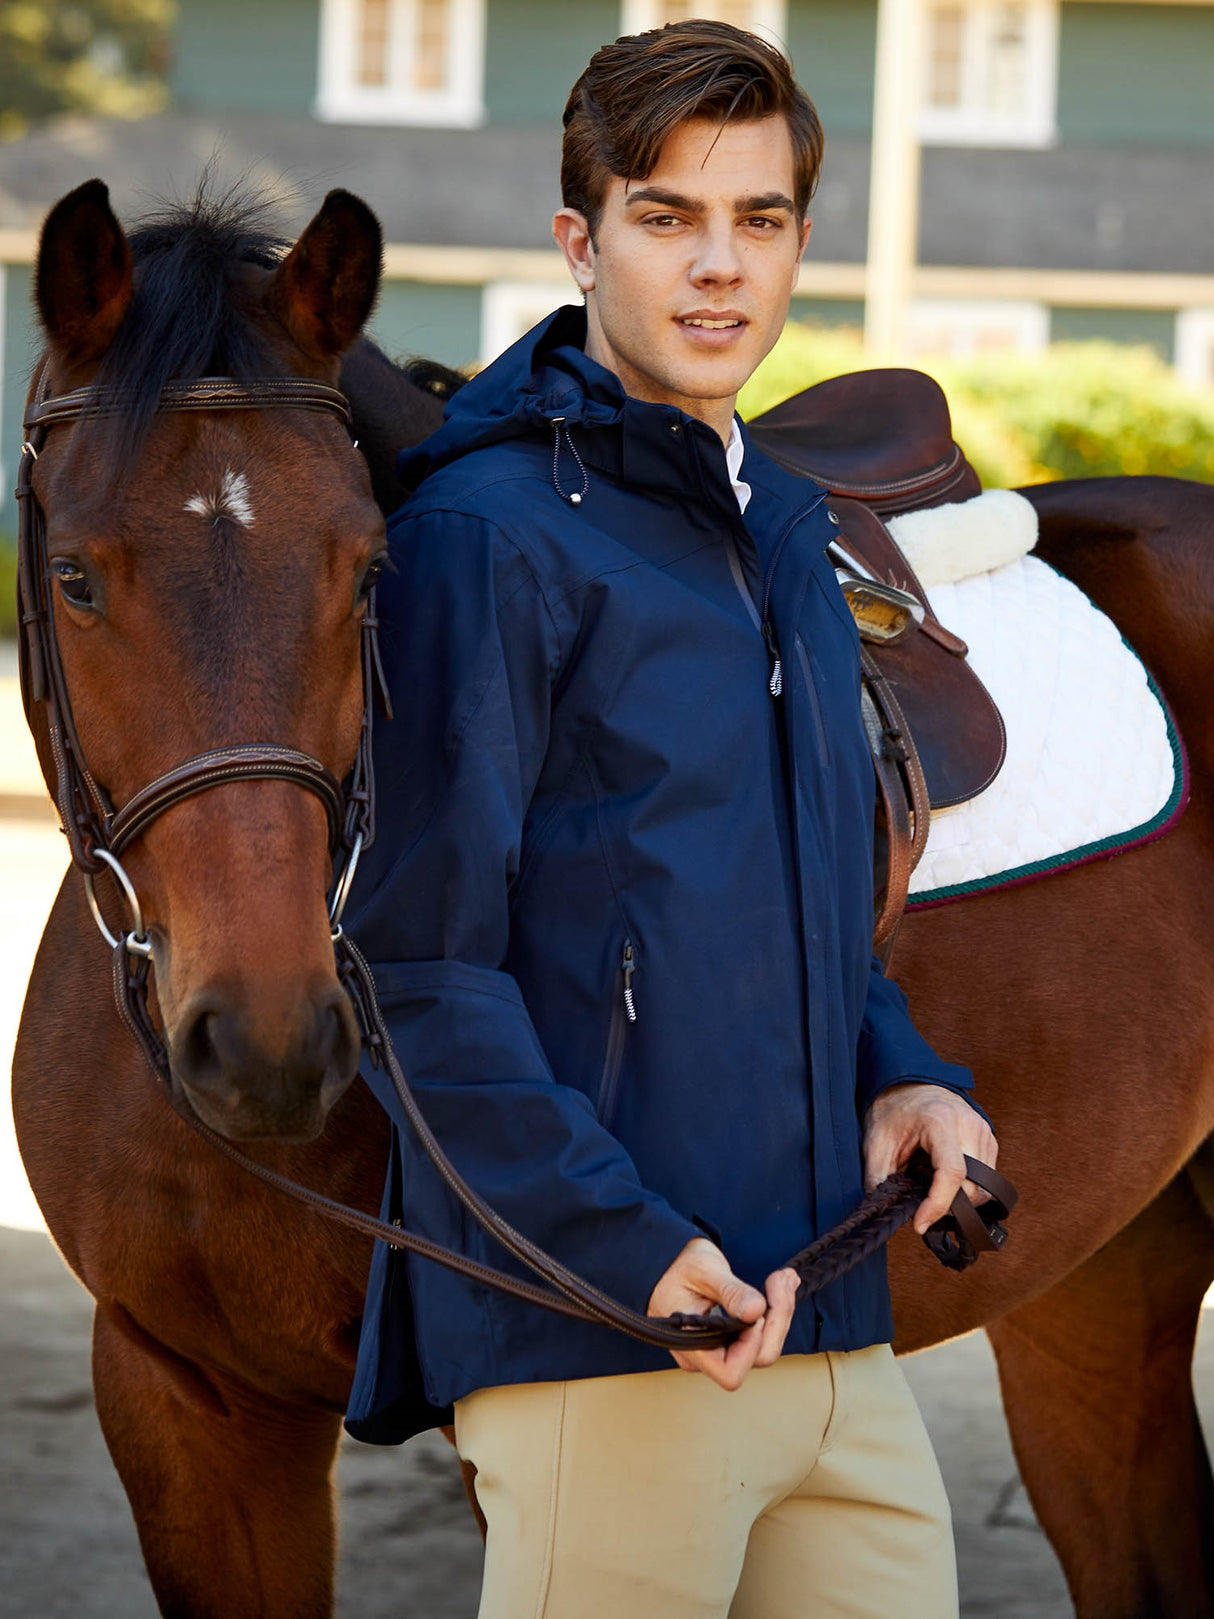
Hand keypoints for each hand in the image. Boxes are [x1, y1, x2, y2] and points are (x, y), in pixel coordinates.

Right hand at [647, 1237, 797, 1391]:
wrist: (666, 1261)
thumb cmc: (677, 1265)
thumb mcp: (704, 1269)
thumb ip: (731, 1292)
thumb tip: (756, 1311)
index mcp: (689, 1343)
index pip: (730, 1371)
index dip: (750, 1346)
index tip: (756, 1309)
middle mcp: (703, 1355)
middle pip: (755, 1359)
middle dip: (777, 1320)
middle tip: (782, 1280)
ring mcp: (717, 1350)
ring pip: (762, 1348)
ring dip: (779, 1314)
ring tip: (783, 1279)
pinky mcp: (728, 1340)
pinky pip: (758, 1338)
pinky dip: (772, 1313)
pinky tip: (777, 1288)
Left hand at [863, 1082, 997, 1235]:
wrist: (910, 1083)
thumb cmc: (894, 1109)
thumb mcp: (876, 1142)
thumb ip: (878, 1178)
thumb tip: (886, 1211)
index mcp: (941, 1121)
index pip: (952, 1172)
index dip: (938, 1205)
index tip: (919, 1224)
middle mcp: (969, 1125)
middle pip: (973, 1186)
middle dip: (948, 1206)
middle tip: (919, 1204)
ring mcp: (984, 1132)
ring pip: (983, 1187)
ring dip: (959, 1199)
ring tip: (929, 1184)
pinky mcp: (989, 1140)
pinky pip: (986, 1179)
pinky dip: (967, 1188)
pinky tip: (942, 1177)